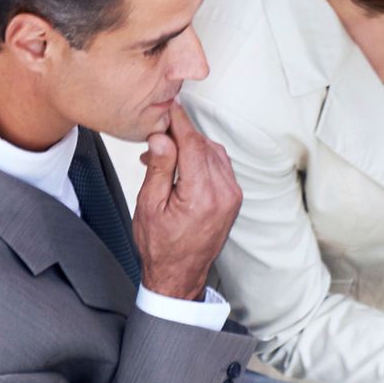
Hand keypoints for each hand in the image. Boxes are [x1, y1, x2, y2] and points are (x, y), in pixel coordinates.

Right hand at [132, 105, 240, 300]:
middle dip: (181, 134)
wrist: (179, 275)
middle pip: (204, 145)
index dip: (178, 122)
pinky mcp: (234, 198)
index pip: (192, 144)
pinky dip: (202, 157)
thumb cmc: (160, 246)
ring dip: (190, 145)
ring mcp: (233, 196)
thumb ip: (159, 168)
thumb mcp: (149, 206)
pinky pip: (220, 165)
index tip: (167, 106)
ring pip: (213, 152)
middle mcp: (224, 194)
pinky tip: (182, 163)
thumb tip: (162, 137)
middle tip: (157, 135)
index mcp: (202, 196)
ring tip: (164, 153)